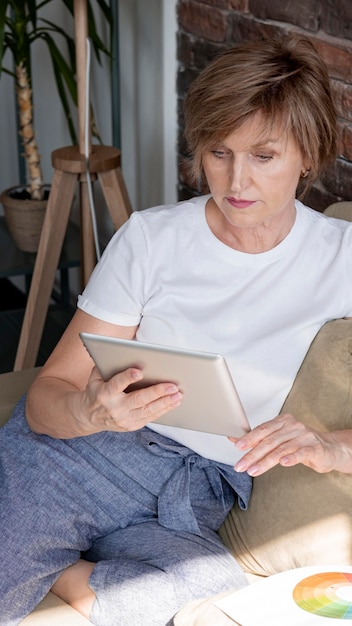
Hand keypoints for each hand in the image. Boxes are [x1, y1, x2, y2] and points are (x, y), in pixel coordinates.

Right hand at [79, 366, 182, 432]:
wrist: (88, 416)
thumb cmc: (96, 390)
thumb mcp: (95, 377)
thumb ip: (107, 365)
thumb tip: (125, 352)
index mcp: (104, 393)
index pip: (116, 384)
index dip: (127, 378)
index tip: (139, 372)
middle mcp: (115, 408)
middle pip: (138, 399)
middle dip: (157, 392)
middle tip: (173, 385)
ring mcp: (124, 419)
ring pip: (148, 410)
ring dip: (165, 402)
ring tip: (178, 394)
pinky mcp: (131, 426)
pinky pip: (150, 417)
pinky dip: (163, 409)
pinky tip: (173, 402)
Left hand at [230, 413, 351, 475]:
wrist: (330, 449)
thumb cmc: (301, 444)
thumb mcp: (279, 439)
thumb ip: (259, 439)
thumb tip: (234, 439)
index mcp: (283, 421)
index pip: (263, 429)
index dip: (249, 437)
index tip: (237, 446)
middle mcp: (293, 426)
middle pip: (269, 441)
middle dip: (252, 454)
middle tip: (240, 465)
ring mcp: (305, 437)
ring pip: (281, 449)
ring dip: (265, 461)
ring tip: (253, 471)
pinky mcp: (315, 448)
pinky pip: (301, 453)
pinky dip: (291, 458)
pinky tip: (283, 463)